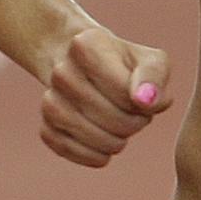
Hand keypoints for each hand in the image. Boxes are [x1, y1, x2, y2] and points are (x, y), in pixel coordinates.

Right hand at [39, 26, 171, 166]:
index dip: (144, 102)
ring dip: (118, 140)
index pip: (124, 91)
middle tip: (137, 113)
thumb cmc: (125, 64)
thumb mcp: (150, 60)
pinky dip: (98, 154)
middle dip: (135, 122)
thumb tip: (147, 102)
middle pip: (113, 118)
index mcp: (86, 45)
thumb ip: (154, 76)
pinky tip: (106, 140)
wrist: (83, 67)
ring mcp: (50, 101)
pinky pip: (77, 153)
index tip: (143, 95)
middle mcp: (62, 71)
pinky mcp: (46, 128)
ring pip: (96, 139)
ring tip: (124, 125)